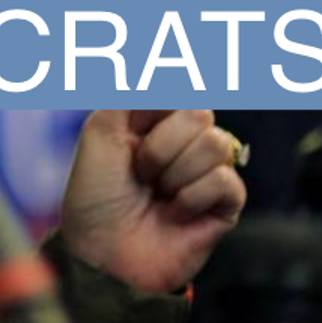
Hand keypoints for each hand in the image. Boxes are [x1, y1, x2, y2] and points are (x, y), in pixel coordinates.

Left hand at [58, 109, 245, 294]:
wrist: (104, 251)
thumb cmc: (94, 197)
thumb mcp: (99, 134)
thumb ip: (128, 95)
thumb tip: (155, 71)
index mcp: (150, 122)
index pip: (178, 92)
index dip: (159, 106)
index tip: (136, 129)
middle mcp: (181, 144)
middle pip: (200, 113)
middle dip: (161, 146)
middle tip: (140, 172)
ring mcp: (205, 173)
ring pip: (216, 144)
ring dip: (176, 172)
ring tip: (157, 193)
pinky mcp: (225, 205)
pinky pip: (227, 180)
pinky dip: (193, 197)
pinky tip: (175, 213)